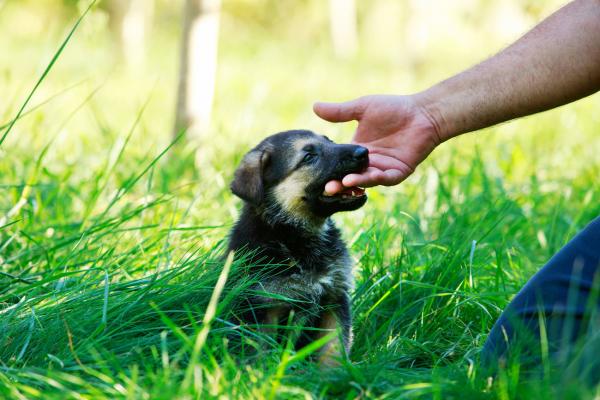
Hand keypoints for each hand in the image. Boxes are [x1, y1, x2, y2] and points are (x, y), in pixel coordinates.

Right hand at [313, 95, 442, 194]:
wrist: (422, 112)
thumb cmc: (394, 108)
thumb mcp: (362, 108)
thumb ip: (339, 112)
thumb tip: (314, 106)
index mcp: (356, 150)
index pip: (339, 163)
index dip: (329, 170)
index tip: (316, 175)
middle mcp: (367, 163)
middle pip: (350, 176)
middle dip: (339, 183)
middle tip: (328, 188)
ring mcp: (383, 169)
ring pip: (366, 180)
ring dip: (356, 183)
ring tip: (344, 183)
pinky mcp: (398, 172)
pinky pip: (385, 178)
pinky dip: (376, 179)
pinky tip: (367, 177)